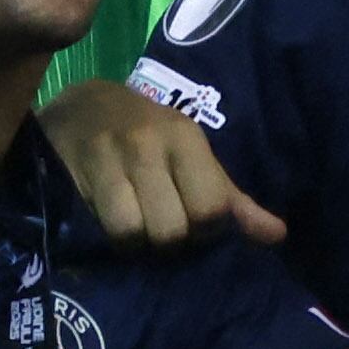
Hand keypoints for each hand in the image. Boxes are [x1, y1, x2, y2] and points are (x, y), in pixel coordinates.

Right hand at [42, 78, 282, 249]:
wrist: (82, 105)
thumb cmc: (148, 135)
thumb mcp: (192, 157)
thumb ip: (231, 199)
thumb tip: (277, 235)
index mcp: (185, 137)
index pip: (211, 208)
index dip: (205, 231)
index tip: (194, 225)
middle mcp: (147, 142)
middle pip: (172, 229)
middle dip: (169, 241)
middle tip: (160, 228)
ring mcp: (106, 156)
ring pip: (133, 233)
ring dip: (136, 243)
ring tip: (134, 226)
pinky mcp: (71, 172)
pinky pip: (100, 229)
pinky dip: (109, 237)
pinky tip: (109, 223)